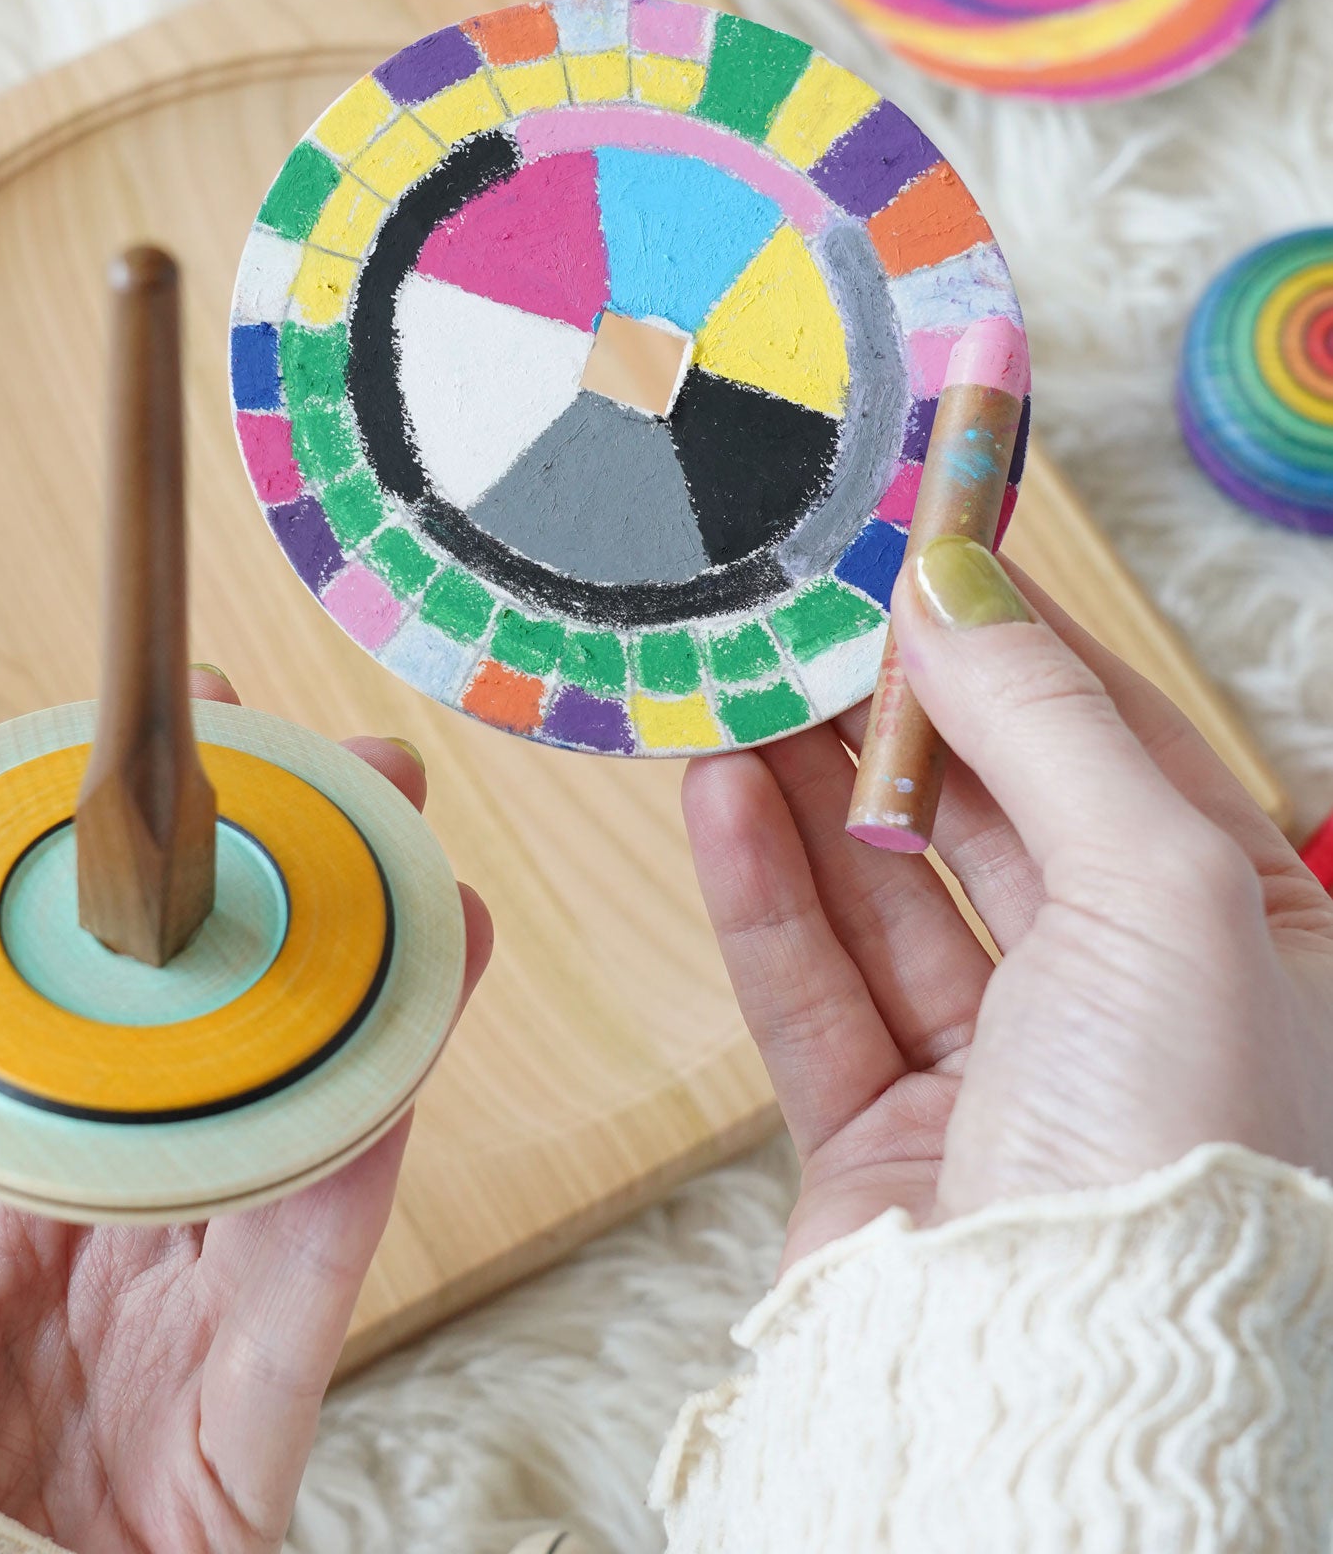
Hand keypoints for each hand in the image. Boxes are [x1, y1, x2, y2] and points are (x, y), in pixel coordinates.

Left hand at [0, 670, 491, 1553]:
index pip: (80, 996)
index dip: (137, 869)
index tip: (182, 736)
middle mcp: (103, 1222)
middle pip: (223, 1034)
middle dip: (302, 897)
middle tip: (353, 776)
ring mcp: (182, 1314)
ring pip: (301, 1123)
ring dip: (376, 997)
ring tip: (425, 879)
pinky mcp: (243, 1422)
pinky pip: (318, 1276)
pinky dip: (367, 1157)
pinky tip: (410, 1045)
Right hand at [683, 537, 1332, 1270]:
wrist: (1062, 1408)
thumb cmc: (1177, 1149)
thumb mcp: (1163, 889)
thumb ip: (1049, 727)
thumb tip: (957, 591)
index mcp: (1245, 947)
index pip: (1125, 750)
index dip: (1025, 647)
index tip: (930, 555)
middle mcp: (1130, 1010)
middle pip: (993, 817)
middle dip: (897, 715)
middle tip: (807, 614)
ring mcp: (1001, 1080)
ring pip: (886, 896)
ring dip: (809, 790)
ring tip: (735, 683)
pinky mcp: (884, 1144)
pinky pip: (813, 990)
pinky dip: (764, 891)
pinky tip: (718, 796)